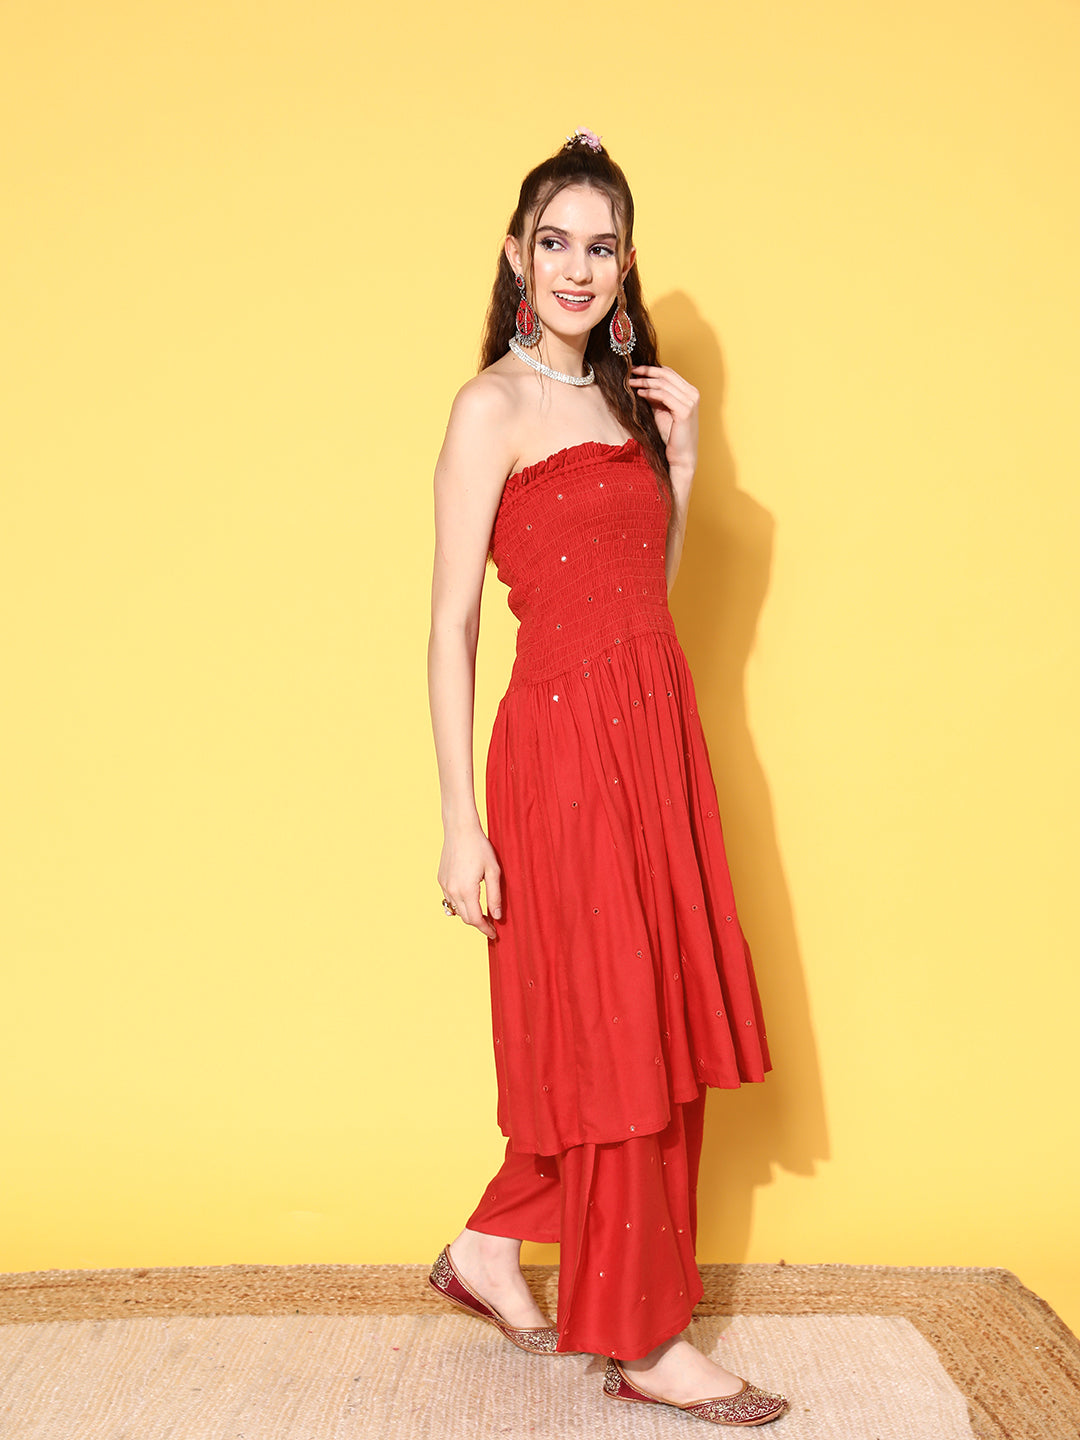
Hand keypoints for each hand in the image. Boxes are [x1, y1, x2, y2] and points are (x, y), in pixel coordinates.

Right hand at [438, 824, 502, 940]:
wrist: (460, 829)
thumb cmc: (480, 847)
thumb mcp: (493, 871)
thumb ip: (495, 896)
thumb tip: (496, 917)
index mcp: (467, 890)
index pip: (476, 920)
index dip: (486, 929)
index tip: (494, 934)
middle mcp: (453, 891)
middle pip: (466, 918)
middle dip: (478, 924)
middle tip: (491, 924)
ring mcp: (445, 885)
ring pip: (456, 910)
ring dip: (469, 915)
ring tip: (482, 914)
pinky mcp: (441, 879)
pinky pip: (450, 899)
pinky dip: (460, 904)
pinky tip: (470, 900)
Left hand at [626, 364, 698, 475]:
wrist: (681, 457)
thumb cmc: (671, 437)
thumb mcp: (660, 411)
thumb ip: (655, 396)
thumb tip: (641, 383)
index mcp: (689, 392)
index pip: (669, 372)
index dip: (651, 368)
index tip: (635, 369)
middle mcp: (692, 393)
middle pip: (666, 374)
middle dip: (646, 371)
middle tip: (630, 370)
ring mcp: (690, 401)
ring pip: (664, 383)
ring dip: (645, 381)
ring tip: (630, 382)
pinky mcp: (685, 411)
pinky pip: (664, 395)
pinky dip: (650, 392)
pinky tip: (640, 393)